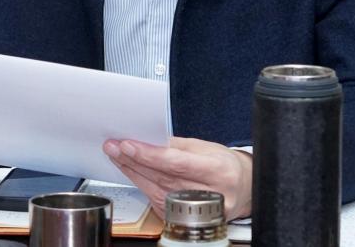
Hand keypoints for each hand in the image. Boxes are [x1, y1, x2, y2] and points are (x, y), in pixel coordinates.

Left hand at [103, 136, 252, 219]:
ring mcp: (194, 210)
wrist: (241, 190)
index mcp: (217, 171)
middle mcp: (207, 194)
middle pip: (162, 176)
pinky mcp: (183, 216)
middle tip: (113, 146)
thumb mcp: (207, 148)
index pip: (176, 163)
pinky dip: (141, 182)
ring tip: (116, 154)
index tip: (128, 145)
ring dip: (132, 170)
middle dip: (134, 160)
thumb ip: (177, 146)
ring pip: (155, 188)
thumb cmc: (225, 166)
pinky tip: (130, 170)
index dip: (150, 155)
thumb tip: (149, 139)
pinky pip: (156, 198)